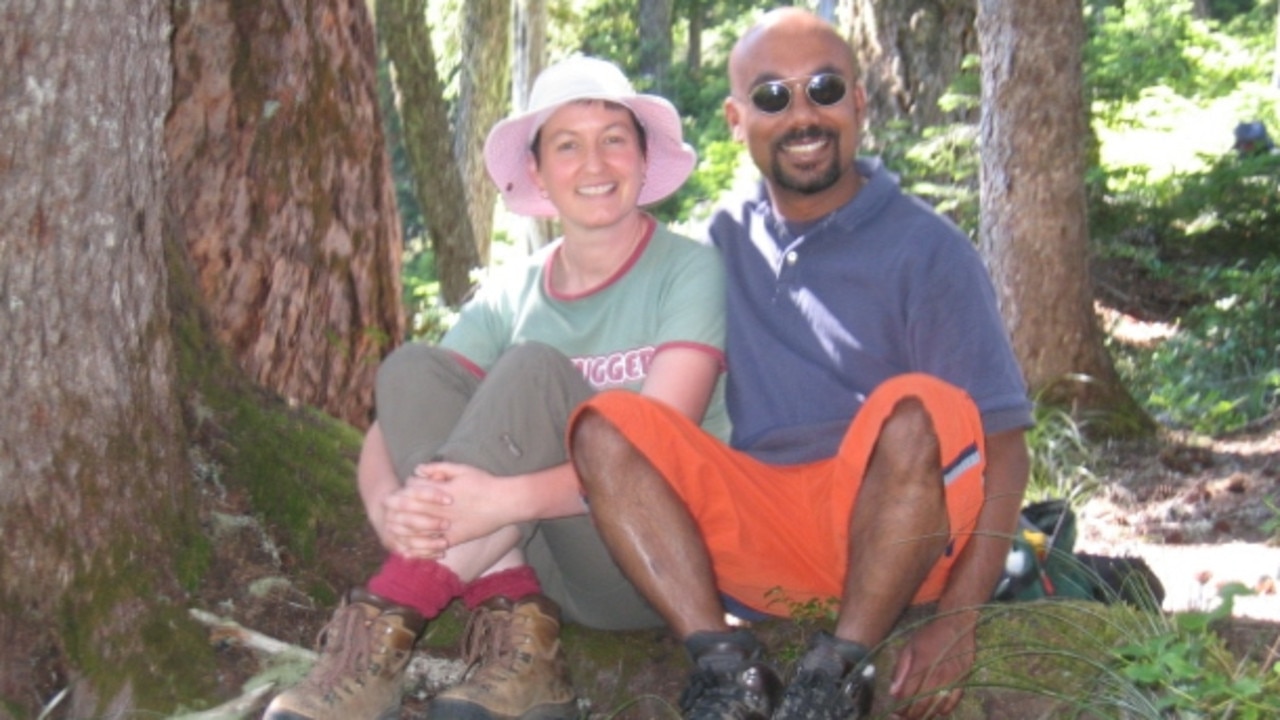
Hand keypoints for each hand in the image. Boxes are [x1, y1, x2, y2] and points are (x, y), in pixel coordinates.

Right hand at [376, 481, 451, 558]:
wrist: (393, 513)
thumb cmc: (416, 496)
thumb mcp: (423, 484)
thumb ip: (430, 475)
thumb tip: (433, 473)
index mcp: (395, 496)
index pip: (413, 493)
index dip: (431, 495)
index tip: (450, 500)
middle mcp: (390, 514)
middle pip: (409, 519)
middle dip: (429, 523)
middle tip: (447, 524)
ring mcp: (390, 531)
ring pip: (408, 539)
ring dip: (427, 542)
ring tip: (445, 543)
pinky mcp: (395, 545)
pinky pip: (409, 552)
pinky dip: (425, 554)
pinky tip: (440, 553)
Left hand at [410, 461, 525, 546]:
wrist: (504, 502)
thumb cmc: (484, 483)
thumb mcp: (462, 469)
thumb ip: (438, 467)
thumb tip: (417, 469)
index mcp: (440, 491)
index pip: (411, 490)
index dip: (405, 490)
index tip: (406, 492)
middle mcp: (440, 509)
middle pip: (409, 510)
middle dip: (400, 510)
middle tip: (396, 512)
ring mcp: (447, 525)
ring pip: (417, 530)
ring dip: (406, 530)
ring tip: (400, 530)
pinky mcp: (455, 538)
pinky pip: (433, 545)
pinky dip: (421, 547)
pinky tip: (413, 548)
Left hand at [889, 610, 976, 718]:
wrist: (956, 625)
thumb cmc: (929, 636)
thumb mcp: (909, 647)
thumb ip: (900, 671)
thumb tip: (893, 693)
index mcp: (920, 665)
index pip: (907, 696)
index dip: (900, 708)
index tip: (895, 712)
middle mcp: (936, 675)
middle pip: (921, 705)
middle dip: (910, 715)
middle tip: (904, 716)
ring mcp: (951, 680)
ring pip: (935, 708)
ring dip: (925, 715)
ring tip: (917, 715)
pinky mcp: (963, 682)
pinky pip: (952, 704)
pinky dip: (942, 711)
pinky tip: (934, 709)